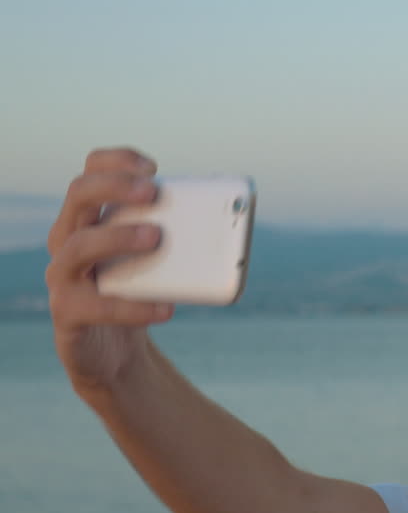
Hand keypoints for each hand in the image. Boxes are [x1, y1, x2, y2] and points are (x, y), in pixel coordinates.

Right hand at [46, 149, 173, 394]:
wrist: (113, 351)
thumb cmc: (139, 292)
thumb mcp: (157, 259)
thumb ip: (180, 235)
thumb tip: (238, 216)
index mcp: (90, 218)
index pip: (91, 172)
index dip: (116, 161)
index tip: (153, 166)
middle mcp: (68, 239)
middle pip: (79, 195)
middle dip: (115, 186)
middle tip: (153, 191)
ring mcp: (63, 276)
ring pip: (77, 247)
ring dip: (117, 237)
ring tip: (156, 237)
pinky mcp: (68, 314)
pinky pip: (95, 306)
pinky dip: (132, 306)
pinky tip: (166, 307)